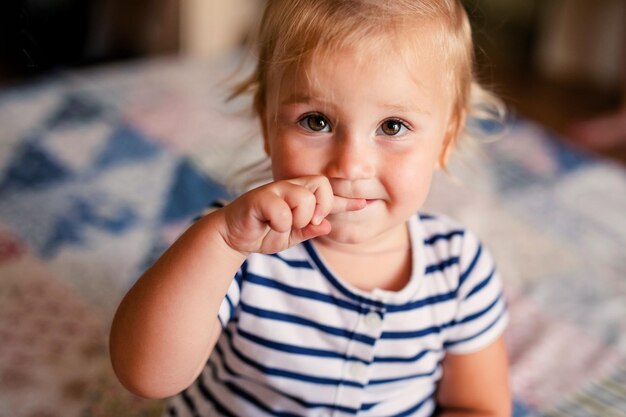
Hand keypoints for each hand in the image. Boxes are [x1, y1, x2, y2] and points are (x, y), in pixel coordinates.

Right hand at [218, 176, 364, 253]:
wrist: (233, 236)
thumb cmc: (264, 231)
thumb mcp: (292, 235)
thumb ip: (310, 229)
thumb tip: (327, 226)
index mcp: (300, 195)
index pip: (329, 194)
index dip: (347, 200)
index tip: (363, 203)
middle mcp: (289, 188)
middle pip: (321, 185)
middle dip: (321, 207)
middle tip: (308, 222)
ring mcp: (275, 191)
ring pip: (304, 197)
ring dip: (299, 218)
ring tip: (285, 225)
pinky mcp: (259, 198)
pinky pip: (282, 210)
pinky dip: (280, 224)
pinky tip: (270, 225)